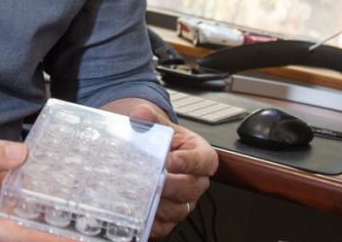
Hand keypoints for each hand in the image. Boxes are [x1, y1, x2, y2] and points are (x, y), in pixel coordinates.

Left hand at [104, 99, 219, 238]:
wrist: (145, 150)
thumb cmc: (157, 138)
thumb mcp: (155, 123)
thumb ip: (149, 117)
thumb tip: (140, 115)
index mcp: (200, 154)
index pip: (204, 160)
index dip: (189, 162)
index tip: (170, 160)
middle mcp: (196, 180)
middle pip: (192, 188)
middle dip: (171, 185)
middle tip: (153, 180)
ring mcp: (184, 200)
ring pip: (179, 209)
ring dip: (160, 204)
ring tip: (141, 195)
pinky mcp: (169, 217)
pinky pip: (164, 226)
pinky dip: (151, 221)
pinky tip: (137, 213)